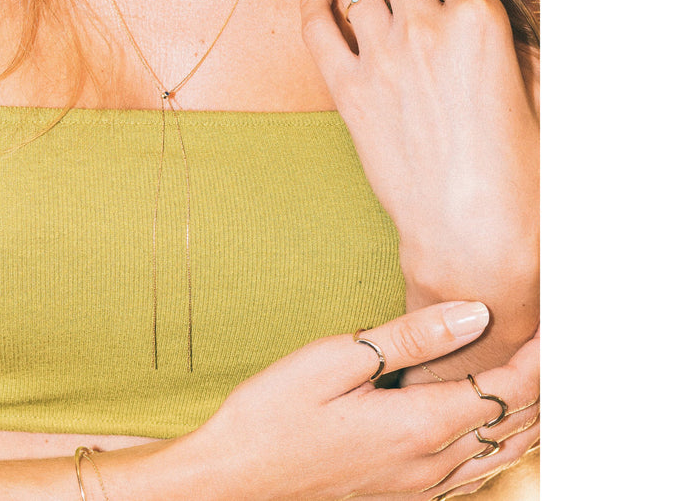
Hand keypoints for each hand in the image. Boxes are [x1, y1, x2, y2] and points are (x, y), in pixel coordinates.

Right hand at [194, 303, 538, 500]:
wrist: (235, 481)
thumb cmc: (274, 415)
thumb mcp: (335, 361)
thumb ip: (409, 339)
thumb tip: (472, 314)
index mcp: (418, 425)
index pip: (504, 390)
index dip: (539, 359)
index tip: (557, 326)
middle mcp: (430, 464)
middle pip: (512, 426)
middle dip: (543, 386)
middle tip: (561, 349)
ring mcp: (418, 487)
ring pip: (499, 455)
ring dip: (529, 419)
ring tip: (546, 385)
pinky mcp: (402, 496)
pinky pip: (473, 477)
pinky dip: (501, 449)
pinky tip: (499, 436)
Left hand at [300, 0, 538, 278]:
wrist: (471, 228)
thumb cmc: (516, 169)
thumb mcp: (538, 89)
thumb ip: (512, 41)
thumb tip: (491, 17)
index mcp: (480, 21)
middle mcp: (426, 27)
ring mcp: (381, 56)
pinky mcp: (347, 88)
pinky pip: (317, 27)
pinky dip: (312, 0)